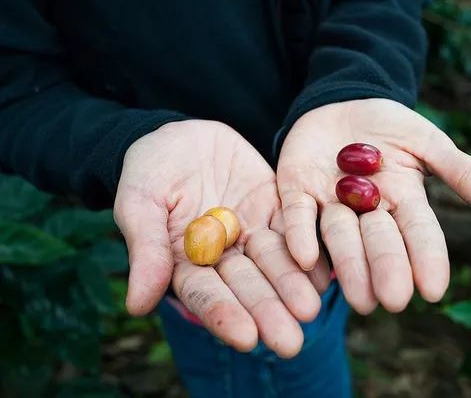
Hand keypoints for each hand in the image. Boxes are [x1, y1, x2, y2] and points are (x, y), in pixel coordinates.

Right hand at [114, 120, 327, 357]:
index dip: (225, 314)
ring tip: (311, 310)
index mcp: (187, 262)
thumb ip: (146, 249)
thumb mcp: (139, 201)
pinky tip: (325, 272)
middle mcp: (224, 256)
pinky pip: (294, 230)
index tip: (246, 337)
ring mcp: (251, 233)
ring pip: (275, 263)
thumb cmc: (149, 169)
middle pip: (247, 287)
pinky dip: (309, 251)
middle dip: (268, 312)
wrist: (182, 135)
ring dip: (292, 287)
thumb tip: (137, 305)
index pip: (206, 293)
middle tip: (291, 341)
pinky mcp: (275, 209)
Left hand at [277, 99, 470, 313]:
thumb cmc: (391, 125)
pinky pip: (296, 214)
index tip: (435, 290)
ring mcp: (329, 203)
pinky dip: (301, 234)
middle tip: (392, 301)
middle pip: (378, 241)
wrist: (342, 101)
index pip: (419, 232)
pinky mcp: (295, 191)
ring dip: (347, 264)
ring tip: (357, 297)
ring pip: (339, 236)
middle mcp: (366, 211)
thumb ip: (464, 175)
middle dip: (386, 268)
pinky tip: (306, 258)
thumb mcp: (429, 144)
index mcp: (402, 200)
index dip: (426, 259)